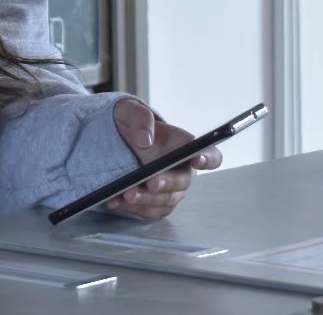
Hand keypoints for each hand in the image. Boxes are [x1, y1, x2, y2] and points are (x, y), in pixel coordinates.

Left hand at [105, 99, 223, 219]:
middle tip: (152, 182)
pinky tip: (114, 201)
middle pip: (183, 182)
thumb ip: (140, 118)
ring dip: (146, 199)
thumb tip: (145, 141)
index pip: (210, 155)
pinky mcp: (153, 204)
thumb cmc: (129, 123)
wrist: (112, 141)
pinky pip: (147, 210)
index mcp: (184, 146)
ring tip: (126, 195)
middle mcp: (181, 171)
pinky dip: (131, 208)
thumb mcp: (129, 111)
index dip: (208, 159)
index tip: (196, 159)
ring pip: (165, 201)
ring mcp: (169, 190)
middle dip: (167, 183)